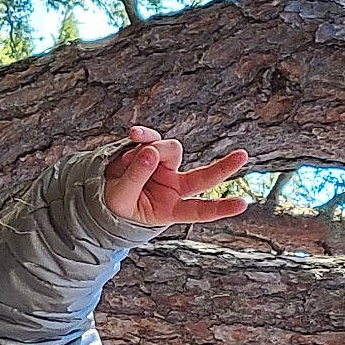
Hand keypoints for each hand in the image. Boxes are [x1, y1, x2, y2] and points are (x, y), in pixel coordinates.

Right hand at [102, 124, 249, 227]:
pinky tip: (134, 134)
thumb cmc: (115, 204)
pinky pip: (154, 137)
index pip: (198, 210)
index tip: (242, 204)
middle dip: (223, 166)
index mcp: (169, 209)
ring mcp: (167, 167)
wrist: (101, 190)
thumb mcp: (120, 199)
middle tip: (242, 156)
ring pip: (170, 150)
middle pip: (203, 176)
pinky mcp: (155, 149)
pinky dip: (144, 135)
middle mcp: (175, 187)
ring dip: (147, 153)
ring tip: (125, 163)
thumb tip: (151, 151)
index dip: (219, 208)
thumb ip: (135, 178)